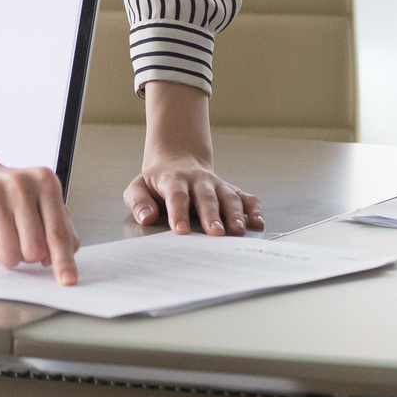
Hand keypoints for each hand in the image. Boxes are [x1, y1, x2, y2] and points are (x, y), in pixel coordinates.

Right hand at [0, 158, 77, 282]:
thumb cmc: (8, 191)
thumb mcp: (40, 199)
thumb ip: (59, 225)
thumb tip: (67, 254)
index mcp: (45, 182)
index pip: (58, 232)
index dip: (63, 261)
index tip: (68, 280)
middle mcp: (21, 185)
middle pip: (34, 250)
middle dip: (28, 256)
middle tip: (21, 238)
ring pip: (11, 255)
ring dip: (8, 254)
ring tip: (3, 233)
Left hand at [127, 81, 263, 235]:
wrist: (177, 162)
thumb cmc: (157, 183)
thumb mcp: (139, 187)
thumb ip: (139, 201)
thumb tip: (147, 218)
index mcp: (174, 179)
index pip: (177, 195)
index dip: (179, 212)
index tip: (180, 231)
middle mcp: (199, 181)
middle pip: (206, 197)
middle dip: (211, 215)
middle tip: (215, 233)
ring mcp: (217, 185)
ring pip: (228, 197)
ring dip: (234, 214)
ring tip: (237, 232)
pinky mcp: (231, 190)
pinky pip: (246, 198)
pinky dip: (254, 209)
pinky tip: (258, 224)